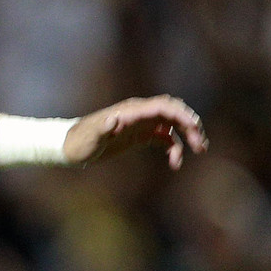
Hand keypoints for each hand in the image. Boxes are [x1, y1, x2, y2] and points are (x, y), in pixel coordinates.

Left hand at [65, 95, 207, 168]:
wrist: (70, 148)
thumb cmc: (79, 142)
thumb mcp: (90, 138)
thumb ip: (103, 128)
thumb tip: (114, 118)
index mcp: (130, 111)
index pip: (162, 106)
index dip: (181, 114)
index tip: (193, 128)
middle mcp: (139, 114)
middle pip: (173, 112)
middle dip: (189, 124)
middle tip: (199, 144)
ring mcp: (140, 125)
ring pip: (172, 124)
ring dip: (187, 135)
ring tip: (198, 150)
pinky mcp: (139, 136)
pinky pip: (164, 138)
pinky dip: (173, 147)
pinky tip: (175, 163)